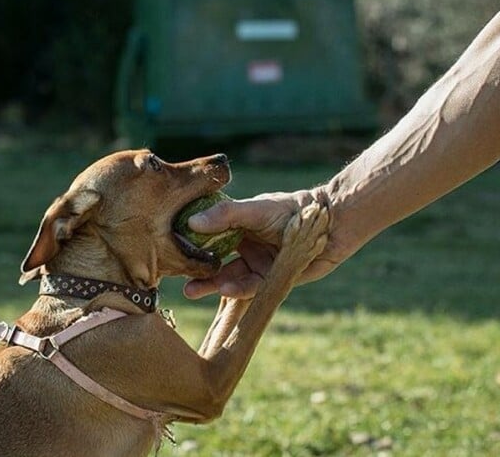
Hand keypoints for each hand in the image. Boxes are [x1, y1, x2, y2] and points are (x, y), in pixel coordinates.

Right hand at [183, 189, 340, 298]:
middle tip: (177, 281)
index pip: (208, 236)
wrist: (330, 224)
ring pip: (230, 277)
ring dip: (213, 284)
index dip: (190, 245)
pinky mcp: (272, 278)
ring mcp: (258, 263)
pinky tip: (224, 289)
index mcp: (238, 226)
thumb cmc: (292, 209)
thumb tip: (192, 222)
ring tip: (192, 290)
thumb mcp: (254, 209)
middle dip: (198, 272)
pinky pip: (251, 287)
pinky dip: (237, 289)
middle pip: (216, 261)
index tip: (170, 251)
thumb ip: (225, 215)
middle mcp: (246, 246)